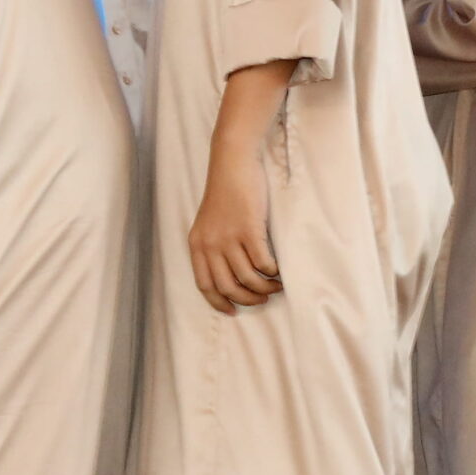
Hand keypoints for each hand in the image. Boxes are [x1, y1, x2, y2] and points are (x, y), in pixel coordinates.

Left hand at [188, 145, 280, 314]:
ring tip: (275, 285)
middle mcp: (210, 244)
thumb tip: (230, 273)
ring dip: (265, 288)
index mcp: (197, 244)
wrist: (232, 163)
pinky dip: (273, 272)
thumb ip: (214, 245)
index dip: (219, 302)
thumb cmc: (225, 191)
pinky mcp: (249, 229)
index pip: (205, 284)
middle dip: (247, 299)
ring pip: (248, 278)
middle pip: (228, 287)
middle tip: (262, 298)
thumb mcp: (209, 222)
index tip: (232, 311)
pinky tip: (278, 270)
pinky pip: (263, 263)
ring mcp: (229, 237)